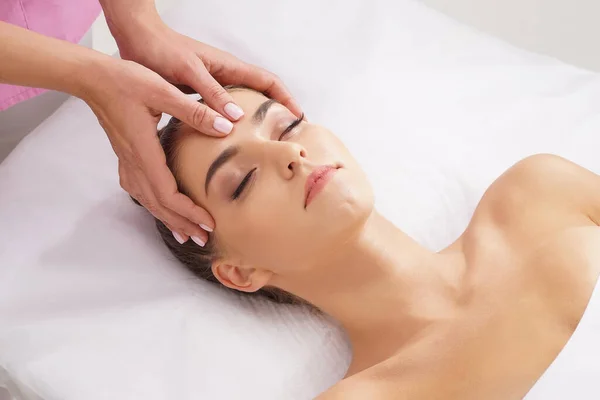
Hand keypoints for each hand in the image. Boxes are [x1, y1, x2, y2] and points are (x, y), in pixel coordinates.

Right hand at [82, 58, 219, 245]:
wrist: (93, 78)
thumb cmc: (124, 82)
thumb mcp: (163, 91)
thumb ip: (195, 111)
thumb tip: (226, 126)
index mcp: (144, 151)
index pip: (167, 193)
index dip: (189, 211)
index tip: (209, 221)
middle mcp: (133, 162)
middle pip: (158, 204)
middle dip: (182, 223)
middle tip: (204, 237)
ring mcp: (127, 161)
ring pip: (147, 200)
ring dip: (168, 218)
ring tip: (186, 232)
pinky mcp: (126, 156)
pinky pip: (139, 190)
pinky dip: (154, 205)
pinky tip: (161, 208)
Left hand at [112, 18, 302, 118]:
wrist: (137, 38)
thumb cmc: (161, 50)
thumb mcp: (188, 72)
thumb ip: (211, 94)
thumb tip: (237, 118)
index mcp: (228, 67)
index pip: (268, 81)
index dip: (286, 98)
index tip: (299, 118)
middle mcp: (226, 74)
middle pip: (262, 92)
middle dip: (278, 110)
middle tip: (286, 134)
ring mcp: (214, 83)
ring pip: (244, 101)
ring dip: (257, 117)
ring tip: (264, 140)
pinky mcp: (201, 91)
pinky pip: (226, 107)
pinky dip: (235, 121)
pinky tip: (230, 136)